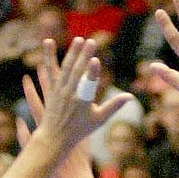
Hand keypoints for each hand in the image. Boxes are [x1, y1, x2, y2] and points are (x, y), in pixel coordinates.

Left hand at [29, 38, 134, 158]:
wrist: (55, 137)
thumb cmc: (81, 130)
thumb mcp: (100, 119)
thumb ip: (114, 106)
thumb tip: (130, 96)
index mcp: (83, 103)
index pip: (89, 85)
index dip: (92, 72)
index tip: (95, 60)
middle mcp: (70, 95)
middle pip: (77, 72)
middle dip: (84, 55)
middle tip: (91, 41)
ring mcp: (59, 91)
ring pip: (64, 68)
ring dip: (71, 53)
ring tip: (78, 39)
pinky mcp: (51, 88)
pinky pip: (50, 70)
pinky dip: (49, 56)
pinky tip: (48, 42)